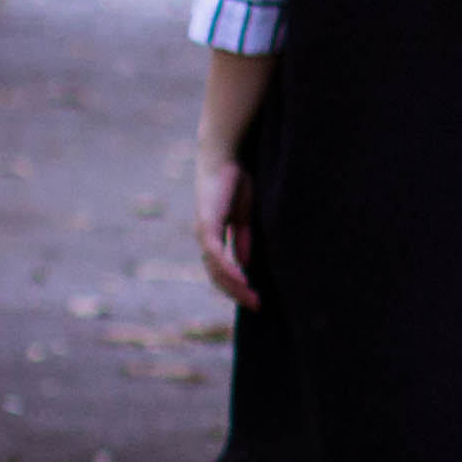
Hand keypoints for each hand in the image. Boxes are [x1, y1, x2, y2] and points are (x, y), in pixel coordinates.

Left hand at [193, 153, 256, 309]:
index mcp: (213, 236)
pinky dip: (228, 268)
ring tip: (253, 298)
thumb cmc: (234, 181)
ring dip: (234, 286)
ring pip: (215, 268)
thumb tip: (244, 263)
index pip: (222, 269)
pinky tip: (242, 278)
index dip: (237, 286)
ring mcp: (204, 232)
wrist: (224, 156)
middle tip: (258, 305)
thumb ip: (243, 237)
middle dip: (237, 292)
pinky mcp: (207, 224)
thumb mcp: (243, 214)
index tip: (256, 299)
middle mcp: (205, 237)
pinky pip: (216, 253)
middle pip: (217, 275)